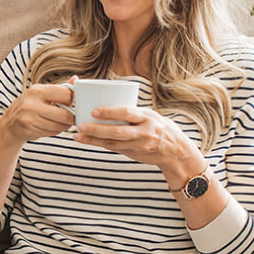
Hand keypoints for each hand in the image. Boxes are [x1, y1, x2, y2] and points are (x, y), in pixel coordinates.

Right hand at [0, 81, 74, 144]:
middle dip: (71, 118)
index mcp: (37, 91)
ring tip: (61, 122)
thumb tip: (76, 79)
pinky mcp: (29, 130)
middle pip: (64, 115)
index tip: (70, 104)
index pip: (65, 95)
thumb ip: (60, 88)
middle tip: (72, 118)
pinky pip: (51, 133)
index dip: (71, 100)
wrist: (10, 122)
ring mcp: (30, 119)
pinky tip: (51, 127)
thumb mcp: (42, 93)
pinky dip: (55, 131)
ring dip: (64, 126)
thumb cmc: (30, 105)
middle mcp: (32, 104)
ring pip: (58, 126)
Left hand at [73, 106, 202, 184]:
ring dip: (93, 139)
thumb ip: (133, 112)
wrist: (175, 151)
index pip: (127, 113)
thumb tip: (108, 99)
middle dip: (97, 129)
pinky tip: (87, 140)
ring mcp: (138, 145)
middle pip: (117, 131)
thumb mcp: (150, 115)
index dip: (110, 112)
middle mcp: (143, 132)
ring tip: (78, 135)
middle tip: (81, 124)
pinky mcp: (133, 154)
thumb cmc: (159, 127)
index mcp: (147, 117)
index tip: (94, 111)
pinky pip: (114, 149)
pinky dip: (99, 144)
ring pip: (113, 143)